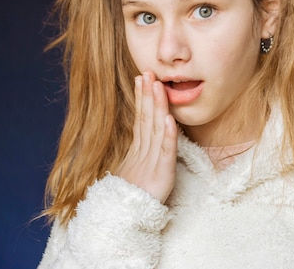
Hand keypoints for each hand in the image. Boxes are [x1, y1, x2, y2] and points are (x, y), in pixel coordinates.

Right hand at [116, 71, 177, 203]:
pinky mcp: (161, 174)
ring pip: (155, 129)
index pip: (140, 119)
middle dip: (147, 94)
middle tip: (147, 71)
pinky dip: (168, 135)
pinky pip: (166, 152)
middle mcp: (143, 152)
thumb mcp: (131, 172)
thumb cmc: (129, 198)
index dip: (142, 98)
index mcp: (136, 151)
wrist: (124, 221)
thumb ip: (138, 154)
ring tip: (158, 86)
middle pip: (146, 118)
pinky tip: (169, 119)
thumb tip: (139, 138)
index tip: (141, 78)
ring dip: (157, 107)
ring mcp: (151, 162)